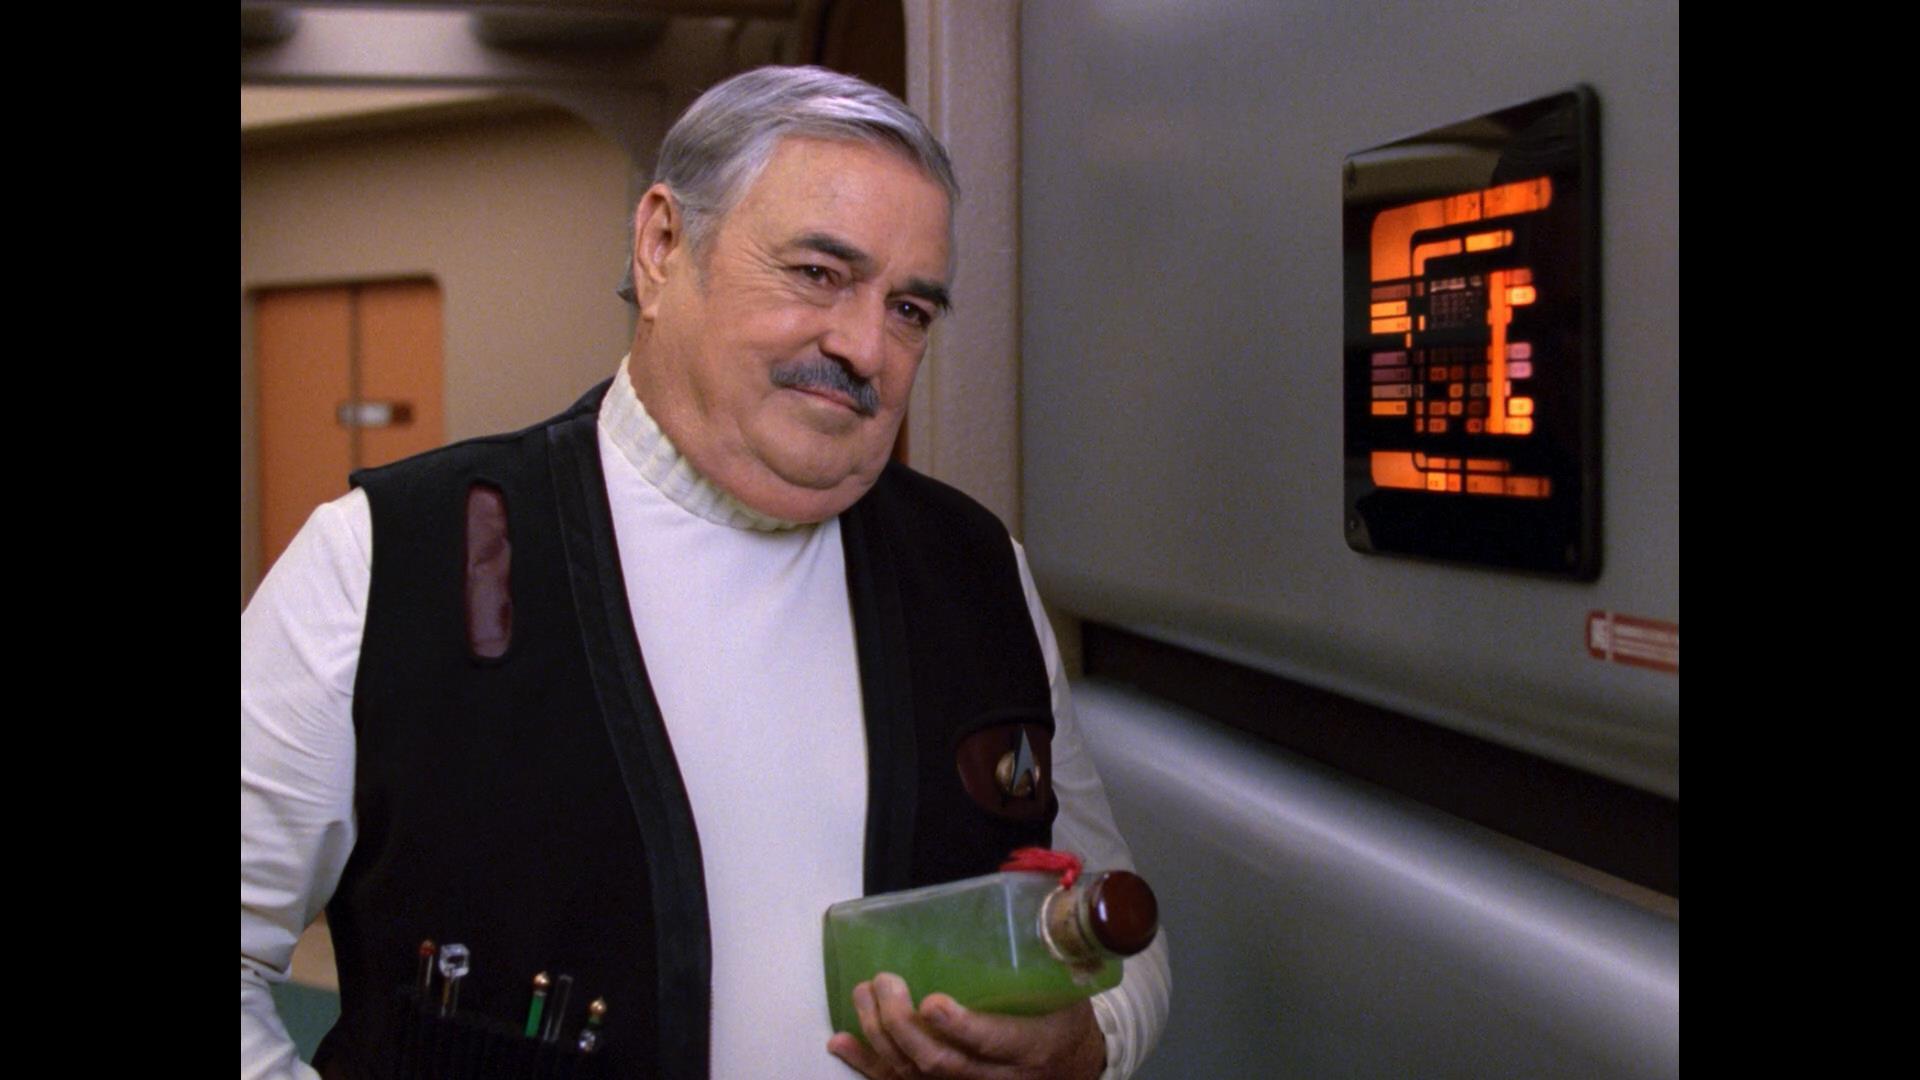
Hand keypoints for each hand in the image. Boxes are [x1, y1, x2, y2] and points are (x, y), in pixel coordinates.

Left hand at [827, 972, 1105, 1079]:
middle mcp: (997, 1076)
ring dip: (882, 1037)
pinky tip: (842, 1042)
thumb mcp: (1069, 991)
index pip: (993, 1042)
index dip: (961, 1027)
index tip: (933, 1002)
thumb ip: (1050, 958)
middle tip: (885, 982)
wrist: (1071, 1067)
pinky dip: (867, 1064)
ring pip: (916, 1075)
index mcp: (1031, 1046)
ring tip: (864, 995)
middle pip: (943, 1063)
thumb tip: (1038, 898)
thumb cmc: (1064, 1021)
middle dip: (905, 1025)